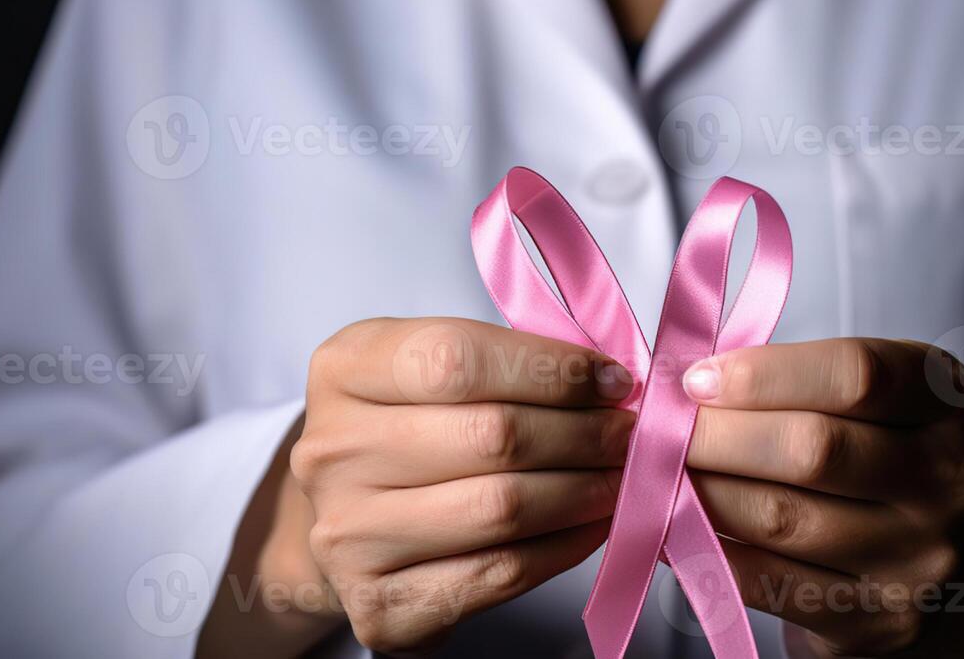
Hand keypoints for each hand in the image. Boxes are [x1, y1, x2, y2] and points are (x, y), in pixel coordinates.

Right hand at [252, 317, 635, 655]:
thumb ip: (506, 359)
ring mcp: (347, 535)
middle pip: (489, 434)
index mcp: (343, 370)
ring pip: (501, 507)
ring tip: (623, 476)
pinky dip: (564, 547)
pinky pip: (499, 573)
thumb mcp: (431, 366)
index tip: (612, 379)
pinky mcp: (378, 605)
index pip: (458, 358)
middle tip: (632, 433)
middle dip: (584, 432)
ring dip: (585, 490)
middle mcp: (331, 451)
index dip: (551, 368)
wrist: (348, 520)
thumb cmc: (409, 428)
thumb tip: (609, 379)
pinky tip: (594, 524)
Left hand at [683, 338, 963, 657]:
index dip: (764, 373)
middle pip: (813, 448)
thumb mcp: (871, 403)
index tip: (696, 378)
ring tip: (653, 471)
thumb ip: (798, 381)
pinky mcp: (876, 619)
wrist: (944, 582)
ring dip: (699, 491)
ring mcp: (917, 556)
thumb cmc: (880, 462)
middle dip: (715, 435)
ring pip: (781, 516)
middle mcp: (945, 478)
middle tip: (655, 428)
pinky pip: (768, 580)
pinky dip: (705, 549)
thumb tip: (681, 382)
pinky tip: (670, 524)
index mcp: (944, 402)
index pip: (855, 374)